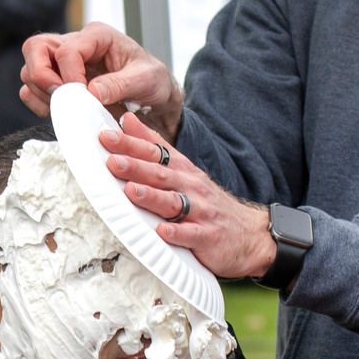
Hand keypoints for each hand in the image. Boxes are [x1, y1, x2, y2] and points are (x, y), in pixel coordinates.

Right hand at [20, 22, 183, 140]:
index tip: (83, 96)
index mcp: (98, 36)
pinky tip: (61, 112)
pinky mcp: (58, 82)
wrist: (153, 99)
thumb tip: (91, 91)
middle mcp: (76, 44)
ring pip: (30, 70)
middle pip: (36, 48)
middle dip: (41, 76)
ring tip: (68, 107)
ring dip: (42, 92)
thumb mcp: (146, 80)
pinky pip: (31, 90)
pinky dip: (39, 103)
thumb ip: (121, 84)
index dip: (69, 75)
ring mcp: (63, 63)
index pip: (67, 50)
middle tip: (61, 98)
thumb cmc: (152, 82)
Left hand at [100, 113, 276, 280]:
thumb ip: (155, 146)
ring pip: (173, 203)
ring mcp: (200, 212)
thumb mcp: (185, 169)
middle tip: (112, 161)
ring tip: (132, 191)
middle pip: (161, 175)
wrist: (251, 233)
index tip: (107, 136)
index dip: (132, 144)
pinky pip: (191, 234)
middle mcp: (191, 188)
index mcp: (183, 171)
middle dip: (136, 167)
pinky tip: (162, 231)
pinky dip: (176, 232)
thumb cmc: (209, 202)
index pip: (155, 153)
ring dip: (152, 196)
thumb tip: (127, 121)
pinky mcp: (207, 237)